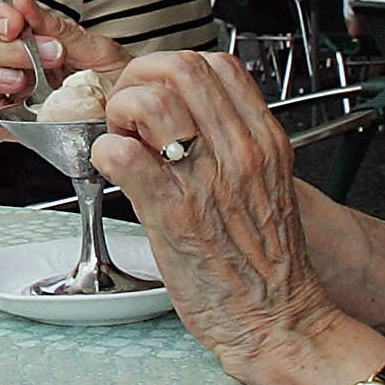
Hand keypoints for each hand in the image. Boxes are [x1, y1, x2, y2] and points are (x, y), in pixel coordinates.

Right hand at [0, 0, 128, 137]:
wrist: (132, 121)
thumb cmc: (117, 85)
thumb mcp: (97, 50)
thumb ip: (58, 28)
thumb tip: (24, 0)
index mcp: (36, 43)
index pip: (1, 20)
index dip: (1, 17)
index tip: (19, 22)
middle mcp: (20, 67)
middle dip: (15, 50)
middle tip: (51, 56)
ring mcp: (13, 97)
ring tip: (21, 81)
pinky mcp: (12, 126)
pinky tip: (10, 108)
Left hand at [94, 53, 343, 370]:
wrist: (279, 320)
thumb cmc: (267, 264)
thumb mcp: (267, 184)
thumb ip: (236, 145)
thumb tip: (190, 116)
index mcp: (262, 141)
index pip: (218, 64)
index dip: (175, 66)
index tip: (159, 89)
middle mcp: (238, 153)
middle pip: (181, 69)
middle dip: (141, 77)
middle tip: (130, 109)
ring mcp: (205, 181)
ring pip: (149, 103)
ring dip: (121, 112)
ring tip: (123, 139)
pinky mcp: (173, 215)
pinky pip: (124, 156)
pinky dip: (105, 152)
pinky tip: (113, 168)